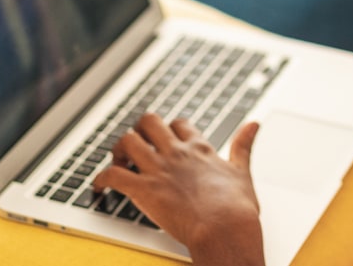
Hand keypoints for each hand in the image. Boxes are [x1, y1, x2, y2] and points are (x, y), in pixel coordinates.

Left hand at [92, 114, 263, 265]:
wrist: (225, 230)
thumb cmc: (236, 208)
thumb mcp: (243, 171)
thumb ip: (244, 146)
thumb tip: (254, 124)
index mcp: (199, 149)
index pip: (179, 124)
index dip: (169, 129)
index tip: (165, 138)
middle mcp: (176, 153)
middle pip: (148, 122)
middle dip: (139, 130)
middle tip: (136, 146)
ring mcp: (158, 170)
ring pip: (127, 140)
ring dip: (118, 150)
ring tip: (118, 161)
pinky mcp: (144, 190)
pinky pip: (112, 175)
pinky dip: (100, 179)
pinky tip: (99, 186)